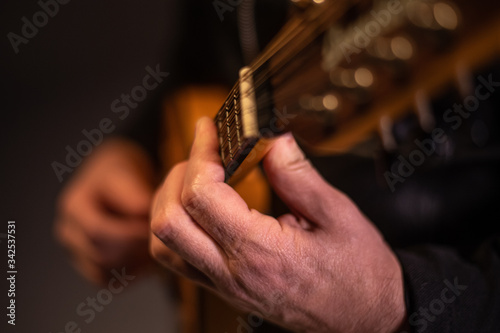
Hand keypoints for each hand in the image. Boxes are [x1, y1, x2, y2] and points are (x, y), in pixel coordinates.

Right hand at [55, 139, 154, 284]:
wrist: (115, 180)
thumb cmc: (122, 173)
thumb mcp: (127, 172)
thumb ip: (134, 195)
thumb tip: (146, 218)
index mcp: (73, 206)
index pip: (98, 233)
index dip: (131, 234)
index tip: (155, 226)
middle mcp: (69, 232)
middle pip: (102, 257)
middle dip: (137, 249)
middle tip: (161, 237)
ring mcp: (77, 252)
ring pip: (106, 274)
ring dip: (136, 264)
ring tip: (154, 243)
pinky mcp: (91, 266)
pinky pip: (111, 281)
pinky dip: (132, 273)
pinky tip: (147, 255)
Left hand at [150, 117, 406, 331]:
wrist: (367, 317)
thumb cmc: (359, 274)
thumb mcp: (339, 215)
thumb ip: (298, 175)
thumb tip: (271, 141)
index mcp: (262, 252)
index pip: (202, 196)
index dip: (200, 154)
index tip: (208, 131)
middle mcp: (234, 273)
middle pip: (168, 221)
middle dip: (177, 176)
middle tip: (203, 154)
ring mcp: (225, 286)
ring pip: (163, 246)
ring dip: (169, 204)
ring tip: (196, 179)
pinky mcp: (226, 290)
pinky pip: (180, 261)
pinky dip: (179, 228)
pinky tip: (201, 211)